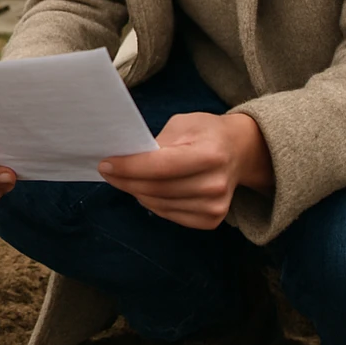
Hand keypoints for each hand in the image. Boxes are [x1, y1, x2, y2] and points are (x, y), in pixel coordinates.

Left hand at [98, 112, 272, 229]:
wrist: (239, 151)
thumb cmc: (206, 133)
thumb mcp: (183, 124)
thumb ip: (157, 142)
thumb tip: (126, 159)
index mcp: (210, 154)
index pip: (160, 166)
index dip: (129, 167)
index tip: (105, 163)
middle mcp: (215, 184)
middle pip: (157, 188)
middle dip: (125, 180)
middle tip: (107, 171)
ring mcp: (216, 206)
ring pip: (159, 204)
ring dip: (136, 192)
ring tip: (123, 179)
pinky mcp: (212, 220)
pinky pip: (169, 215)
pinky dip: (152, 203)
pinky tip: (145, 190)